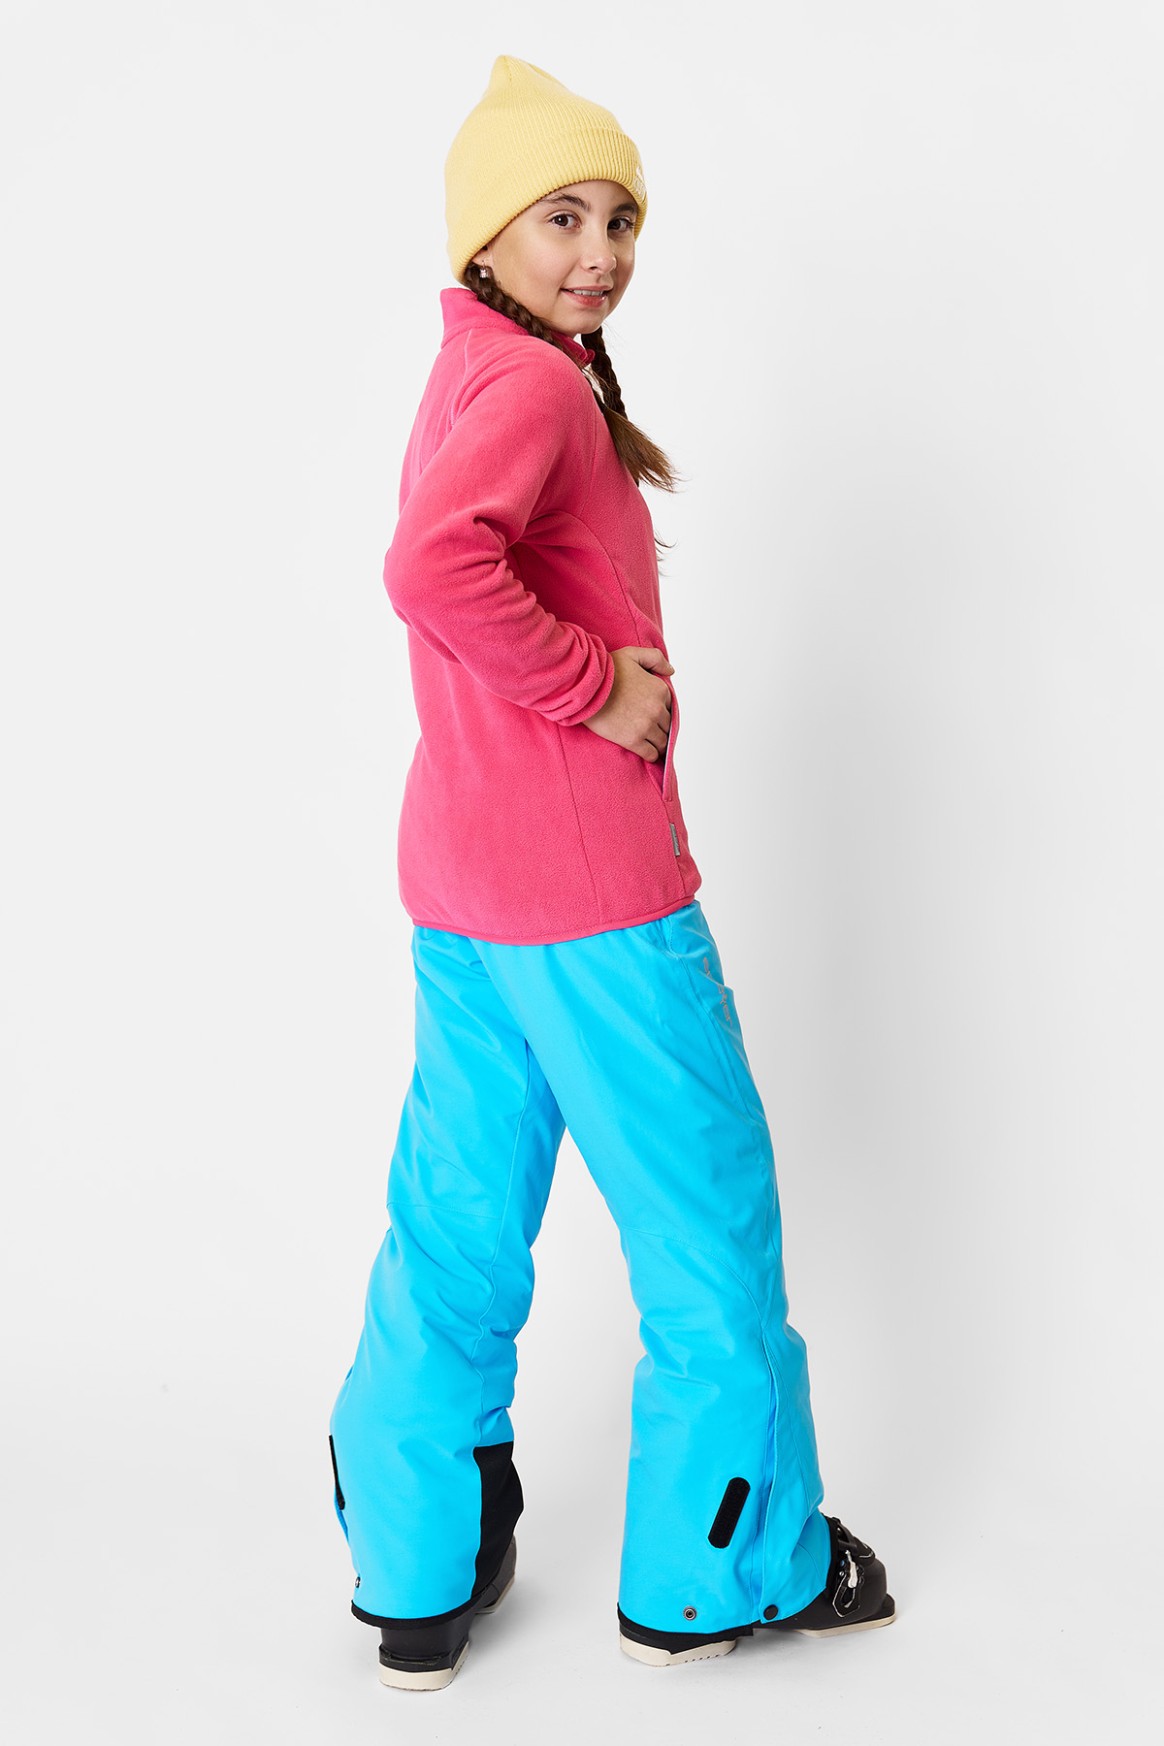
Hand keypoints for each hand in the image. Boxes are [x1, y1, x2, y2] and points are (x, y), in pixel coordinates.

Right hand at [582, 646, 674, 763]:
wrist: (585, 688)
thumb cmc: (605, 670)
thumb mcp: (632, 654)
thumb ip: (655, 658)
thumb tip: (671, 671)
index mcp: (660, 689)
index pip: (670, 706)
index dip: (661, 710)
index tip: (651, 713)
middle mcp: (657, 709)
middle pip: (667, 725)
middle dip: (660, 727)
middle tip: (649, 729)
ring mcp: (646, 726)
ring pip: (662, 741)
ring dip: (658, 743)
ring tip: (650, 743)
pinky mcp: (633, 741)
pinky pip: (651, 754)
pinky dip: (651, 754)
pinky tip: (647, 752)